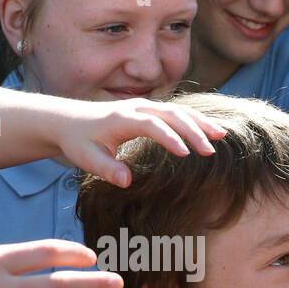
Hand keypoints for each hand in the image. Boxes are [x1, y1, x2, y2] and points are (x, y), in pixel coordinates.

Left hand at [54, 97, 224, 187]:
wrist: (67, 119)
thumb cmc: (78, 141)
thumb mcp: (86, 158)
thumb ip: (106, 169)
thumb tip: (127, 181)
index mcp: (121, 118)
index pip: (152, 125)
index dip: (170, 138)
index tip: (187, 155)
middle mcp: (136, 108)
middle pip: (171, 114)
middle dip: (193, 131)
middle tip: (211, 151)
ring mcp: (144, 106)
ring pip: (178, 110)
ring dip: (200, 122)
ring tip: (221, 136)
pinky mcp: (150, 110)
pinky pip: (176, 111)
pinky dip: (195, 120)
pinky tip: (210, 130)